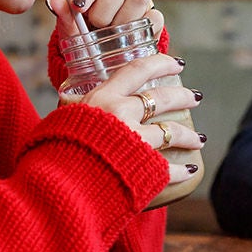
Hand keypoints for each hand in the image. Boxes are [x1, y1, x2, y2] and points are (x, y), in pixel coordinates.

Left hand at [47, 0, 162, 38]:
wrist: (109, 66)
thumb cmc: (89, 45)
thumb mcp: (73, 35)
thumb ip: (65, 17)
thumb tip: (53, 1)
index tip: (78, 6)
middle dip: (107, 6)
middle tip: (99, 25)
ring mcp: (137, 5)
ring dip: (125, 18)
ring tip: (115, 36)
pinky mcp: (152, 19)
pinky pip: (154, 16)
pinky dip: (143, 29)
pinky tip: (132, 41)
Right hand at [60, 53, 203, 177]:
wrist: (57, 189)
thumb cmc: (54, 153)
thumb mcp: (61, 120)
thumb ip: (72, 109)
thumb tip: (69, 102)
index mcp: (102, 97)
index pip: (138, 69)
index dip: (161, 63)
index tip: (177, 63)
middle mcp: (122, 114)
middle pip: (162, 98)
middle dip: (183, 96)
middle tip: (193, 98)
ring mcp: (136, 141)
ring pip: (172, 130)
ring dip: (189, 135)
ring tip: (198, 138)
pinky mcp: (145, 168)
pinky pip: (170, 168)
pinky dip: (181, 170)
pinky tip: (189, 169)